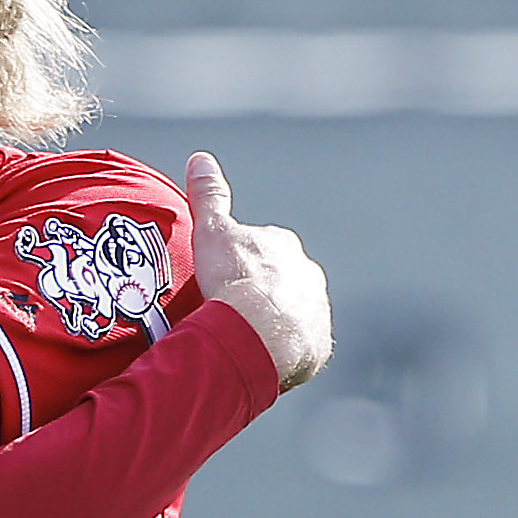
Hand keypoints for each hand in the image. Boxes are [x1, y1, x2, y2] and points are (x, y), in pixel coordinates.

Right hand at [184, 154, 333, 389]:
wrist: (256, 332)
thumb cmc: (233, 278)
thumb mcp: (212, 231)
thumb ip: (209, 195)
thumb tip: (200, 158)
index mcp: (284, 247)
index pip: (265, 249)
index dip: (244, 263)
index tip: (226, 278)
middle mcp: (308, 277)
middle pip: (283, 283)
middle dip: (263, 293)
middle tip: (232, 311)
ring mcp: (316, 312)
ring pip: (293, 316)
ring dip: (274, 324)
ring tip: (244, 338)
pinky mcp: (317, 347)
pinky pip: (299, 349)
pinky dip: (283, 353)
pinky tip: (260, 358)